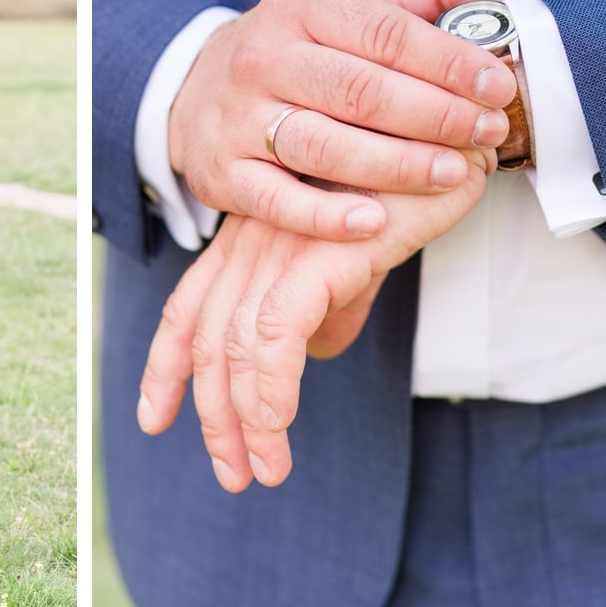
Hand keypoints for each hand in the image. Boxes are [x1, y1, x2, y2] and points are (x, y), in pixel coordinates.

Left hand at [137, 150, 492, 492]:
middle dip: (211, 413)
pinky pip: (276, 329)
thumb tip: (317, 351)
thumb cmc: (404, 187)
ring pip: (237, 345)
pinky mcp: (316, 250)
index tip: (154, 417)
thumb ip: (330, 298)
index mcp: (251, 237)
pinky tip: (276, 425)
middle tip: (233, 473)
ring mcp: (279, 241)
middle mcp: (251, 238)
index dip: (167, 365)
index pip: (191, 306)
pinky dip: (271, 384)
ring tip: (266, 469)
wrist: (451, 133)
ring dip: (245, 418)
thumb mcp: (355, 254)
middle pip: (207, 337)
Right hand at [167, 0, 522, 242]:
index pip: (386, 32)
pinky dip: (326, 216)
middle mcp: (264, 54)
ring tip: (453, 173)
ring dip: (398, 166)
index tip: (498, 85)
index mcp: (302, 4)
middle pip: (362, 92)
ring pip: (325, 146)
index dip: (450, 62)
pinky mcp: (223, 170)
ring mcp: (238, 114)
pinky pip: (277, 199)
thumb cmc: (301, 47)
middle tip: (487, 132)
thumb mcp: (354, 3)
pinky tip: (374, 221)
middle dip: (437, 116)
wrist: (199, 85)